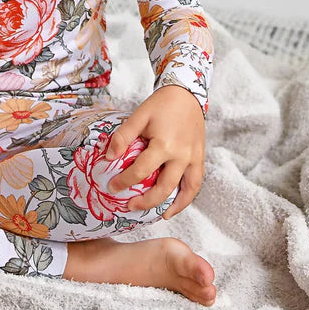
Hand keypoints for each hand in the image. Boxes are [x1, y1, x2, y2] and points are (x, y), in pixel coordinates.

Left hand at [105, 84, 205, 220]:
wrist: (187, 94)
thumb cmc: (161, 104)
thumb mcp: (139, 116)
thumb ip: (123, 136)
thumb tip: (109, 157)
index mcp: (165, 144)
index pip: (141, 171)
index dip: (124, 181)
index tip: (112, 187)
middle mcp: (182, 155)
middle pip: (163, 187)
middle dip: (145, 201)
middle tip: (129, 206)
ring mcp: (194, 158)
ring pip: (185, 190)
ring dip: (171, 205)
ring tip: (158, 215)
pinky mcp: (200, 158)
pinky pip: (196, 183)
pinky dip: (187, 197)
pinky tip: (175, 205)